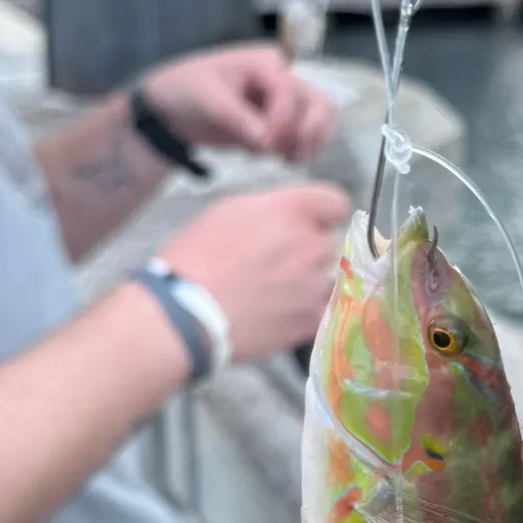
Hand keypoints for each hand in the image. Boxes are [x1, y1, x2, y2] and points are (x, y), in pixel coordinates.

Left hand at [142, 44, 337, 163]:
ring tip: (289, 161)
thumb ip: (236, 119)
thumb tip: (266, 143)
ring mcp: (284, 99)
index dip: (280, 122)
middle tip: (289, 157)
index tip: (261, 145)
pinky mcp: (282, 120)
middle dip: (308, 131)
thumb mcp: (206, 100)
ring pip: (321, 117)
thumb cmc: (186, 92)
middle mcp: (281, 77)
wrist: (172, 107)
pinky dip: (305, 147)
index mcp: (262, 63)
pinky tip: (285, 160)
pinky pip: (309, 131)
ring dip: (312, 141)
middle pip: (318, 102)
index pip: (288, 92)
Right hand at [159, 183, 351, 362]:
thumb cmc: (197, 256)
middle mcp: (311, 244)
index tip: (309, 223)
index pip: (336, 202)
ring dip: (309, 281)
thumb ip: (272, 209)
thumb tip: (287, 218)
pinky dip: (306, 311)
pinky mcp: (310, 319)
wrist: (186, 312)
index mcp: (293, 210)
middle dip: (308, 249)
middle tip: (276, 262)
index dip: (323, 213)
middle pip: (328, 242)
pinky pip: (322, 309)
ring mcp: (314, 284)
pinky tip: (280, 313)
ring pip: (327, 277)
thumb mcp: (230, 211)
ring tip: (275, 292)